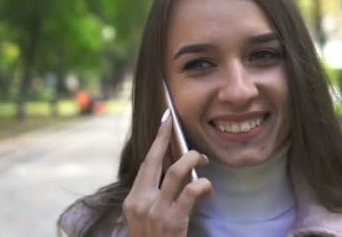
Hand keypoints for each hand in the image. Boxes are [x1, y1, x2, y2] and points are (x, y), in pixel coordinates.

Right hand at [122, 111, 212, 236]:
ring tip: (202, 159)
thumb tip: (177, 169)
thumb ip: (155, 196)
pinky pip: (191, 191)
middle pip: (154, 160)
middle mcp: (140, 202)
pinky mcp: (172, 220)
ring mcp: (155, 211)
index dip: (156, 140)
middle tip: (174, 123)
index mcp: (133, 201)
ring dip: (192, 159)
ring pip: (176, 171)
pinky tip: (208, 186)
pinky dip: (203, 183)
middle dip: (166, 137)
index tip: (165, 121)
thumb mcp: (146, 218)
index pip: (145, 163)